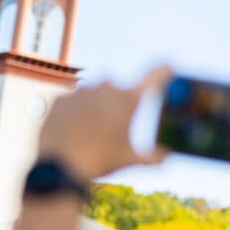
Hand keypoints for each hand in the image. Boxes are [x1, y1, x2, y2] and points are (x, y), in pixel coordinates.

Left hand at [37, 67, 169, 181]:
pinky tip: (71, 131)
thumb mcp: (128, 159)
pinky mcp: (60, 99)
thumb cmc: (99, 161)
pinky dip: (71, 114)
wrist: (60, 165)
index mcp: (128, 100)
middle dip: (113, 102)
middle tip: (108, 126)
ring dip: (91, 107)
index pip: (153, 77)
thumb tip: (165, 158)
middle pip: (115, 89)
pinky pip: (70, 103)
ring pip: (91, 95)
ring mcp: (81, 92)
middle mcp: (106, 89)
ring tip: (88, 133)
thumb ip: (151, 157)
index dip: (163, 71)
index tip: (168, 65)